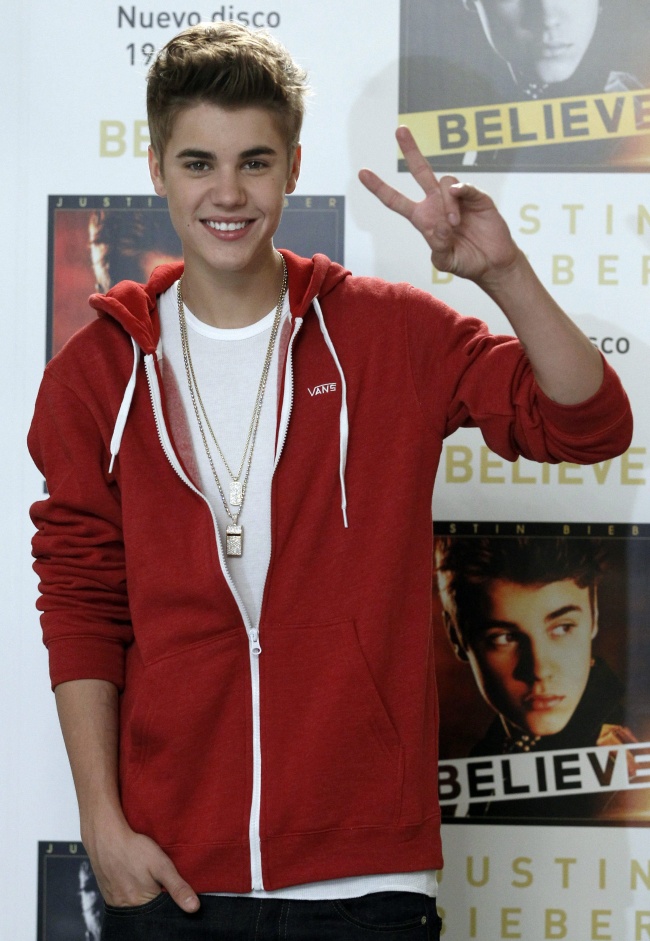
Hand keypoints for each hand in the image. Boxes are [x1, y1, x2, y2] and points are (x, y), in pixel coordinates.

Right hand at [85, 818, 199, 911]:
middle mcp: (128, 908)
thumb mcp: (161, 865)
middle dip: (156, 898)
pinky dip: (131, 893)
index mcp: (143, 904)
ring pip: (136, 907)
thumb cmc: (134, 849)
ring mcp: (116, 902)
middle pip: (148, 911)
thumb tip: (194, 908)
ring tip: (143, 878)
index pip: (163, 913)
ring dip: (143, 896)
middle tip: (155, 879)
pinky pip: (124, 901)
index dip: (170, 901)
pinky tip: (133, 879)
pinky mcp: (108, 895)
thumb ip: (177, 888)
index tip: (169, 887)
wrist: (105, 838)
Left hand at [358, 126, 518, 281]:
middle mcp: (437, 203)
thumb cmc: (466, 261)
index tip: (362, 172)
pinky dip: (460, 191)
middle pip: (420, 171)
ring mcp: (457, 198)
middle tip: (400, 129)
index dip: (380, 188)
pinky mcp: (476, 196)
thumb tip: (442, 224)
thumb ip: (439, 246)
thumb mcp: (445, 261)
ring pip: (444, 183)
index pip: (396, 201)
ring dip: (447, 204)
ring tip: (455, 225)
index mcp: (423, 219)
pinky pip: (464, 186)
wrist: (493, 263)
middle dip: (411, 150)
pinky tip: (459, 198)